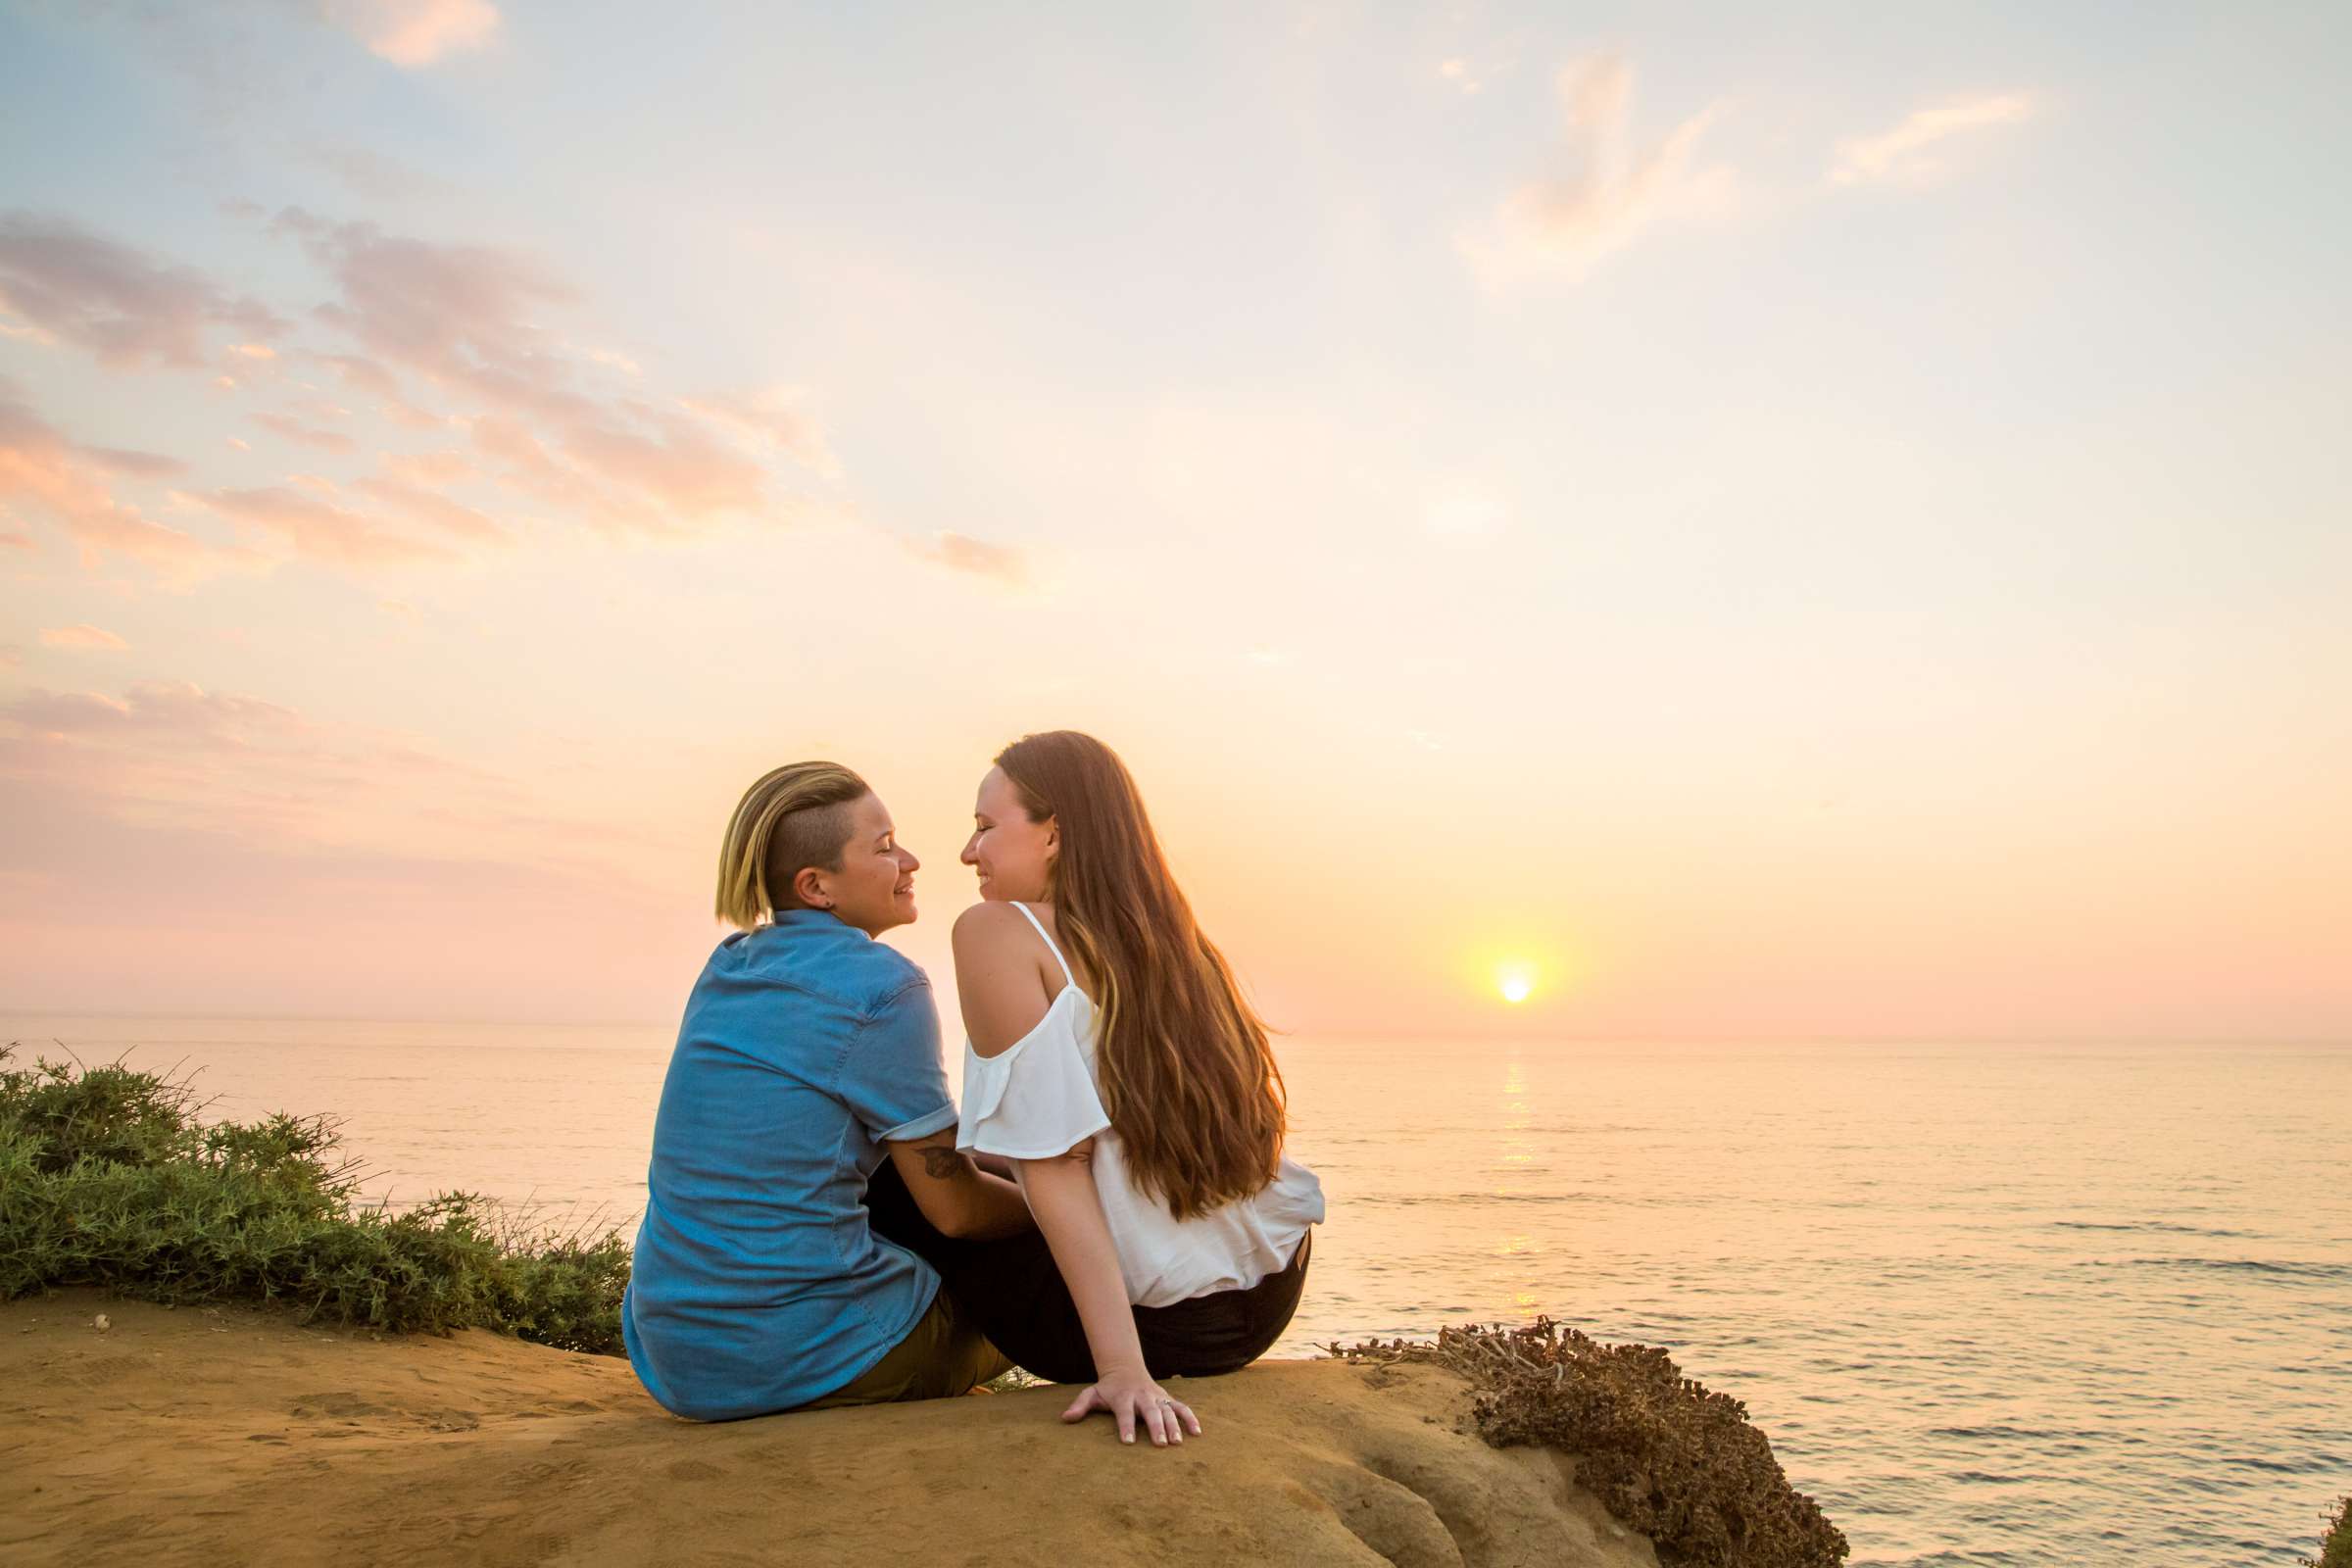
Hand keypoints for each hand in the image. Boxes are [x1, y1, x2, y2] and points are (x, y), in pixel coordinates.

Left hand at [1060, 1363, 1201, 1446]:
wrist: (1126, 1369)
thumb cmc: (1107, 1388)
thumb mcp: (1091, 1393)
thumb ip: (1080, 1406)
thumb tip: (1065, 1419)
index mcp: (1123, 1397)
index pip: (1124, 1413)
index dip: (1125, 1427)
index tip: (1127, 1442)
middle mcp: (1142, 1397)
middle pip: (1150, 1412)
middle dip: (1155, 1427)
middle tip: (1160, 1444)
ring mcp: (1156, 1397)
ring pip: (1167, 1410)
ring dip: (1174, 1425)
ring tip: (1177, 1442)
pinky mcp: (1167, 1398)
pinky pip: (1181, 1407)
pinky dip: (1190, 1418)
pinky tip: (1197, 1432)